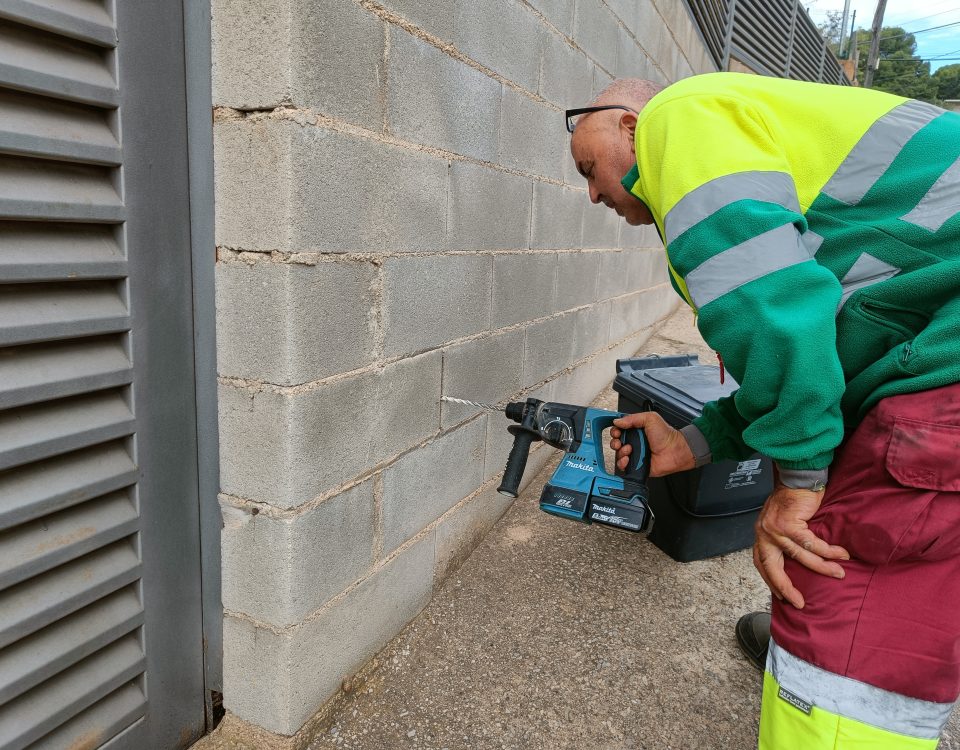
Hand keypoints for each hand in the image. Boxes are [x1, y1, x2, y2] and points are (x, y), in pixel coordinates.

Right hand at [610, 412, 695, 476]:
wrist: (675, 451)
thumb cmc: (666, 435)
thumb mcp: (650, 419)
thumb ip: (632, 418)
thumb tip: (617, 421)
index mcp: (636, 430)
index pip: (619, 430)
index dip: (615, 431)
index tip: (617, 431)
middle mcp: (634, 442)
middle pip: (616, 442)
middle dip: (615, 442)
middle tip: (620, 442)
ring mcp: (635, 454)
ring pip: (618, 454)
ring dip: (620, 452)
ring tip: (629, 450)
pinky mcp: (636, 465)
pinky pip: (623, 466)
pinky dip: (622, 463)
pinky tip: (627, 459)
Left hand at [753, 485, 849, 608]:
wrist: (798, 478)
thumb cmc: (794, 500)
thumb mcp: (782, 522)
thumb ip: (785, 539)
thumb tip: (798, 561)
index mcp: (761, 534)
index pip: (761, 562)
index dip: (771, 580)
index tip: (782, 595)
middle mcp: (764, 533)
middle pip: (772, 567)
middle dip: (784, 586)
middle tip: (798, 602)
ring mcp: (775, 529)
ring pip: (800, 556)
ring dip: (821, 567)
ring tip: (838, 574)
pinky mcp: (789, 524)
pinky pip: (811, 544)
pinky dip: (827, 551)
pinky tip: (841, 555)